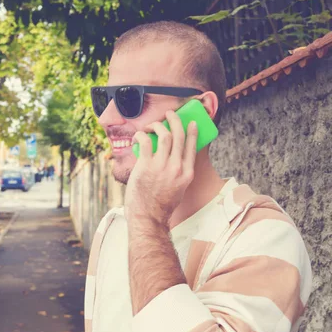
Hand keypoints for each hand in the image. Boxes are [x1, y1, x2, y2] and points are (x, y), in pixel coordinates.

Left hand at [124, 110, 197, 226]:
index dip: (192, 132)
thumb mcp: (179, 188)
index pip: (192, 146)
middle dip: (174, 120)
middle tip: (169, 114)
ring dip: (158, 125)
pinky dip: (142, 135)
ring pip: (163, 135)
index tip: (190, 123)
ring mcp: (162, 166)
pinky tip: (139, 136)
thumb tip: (172, 157)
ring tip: (152, 125)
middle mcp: (177, 168)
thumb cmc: (161, 205)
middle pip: (178, 136)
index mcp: (187, 173)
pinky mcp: (146, 166)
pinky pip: (145, 142)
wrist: (149, 217)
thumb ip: (178, 172)